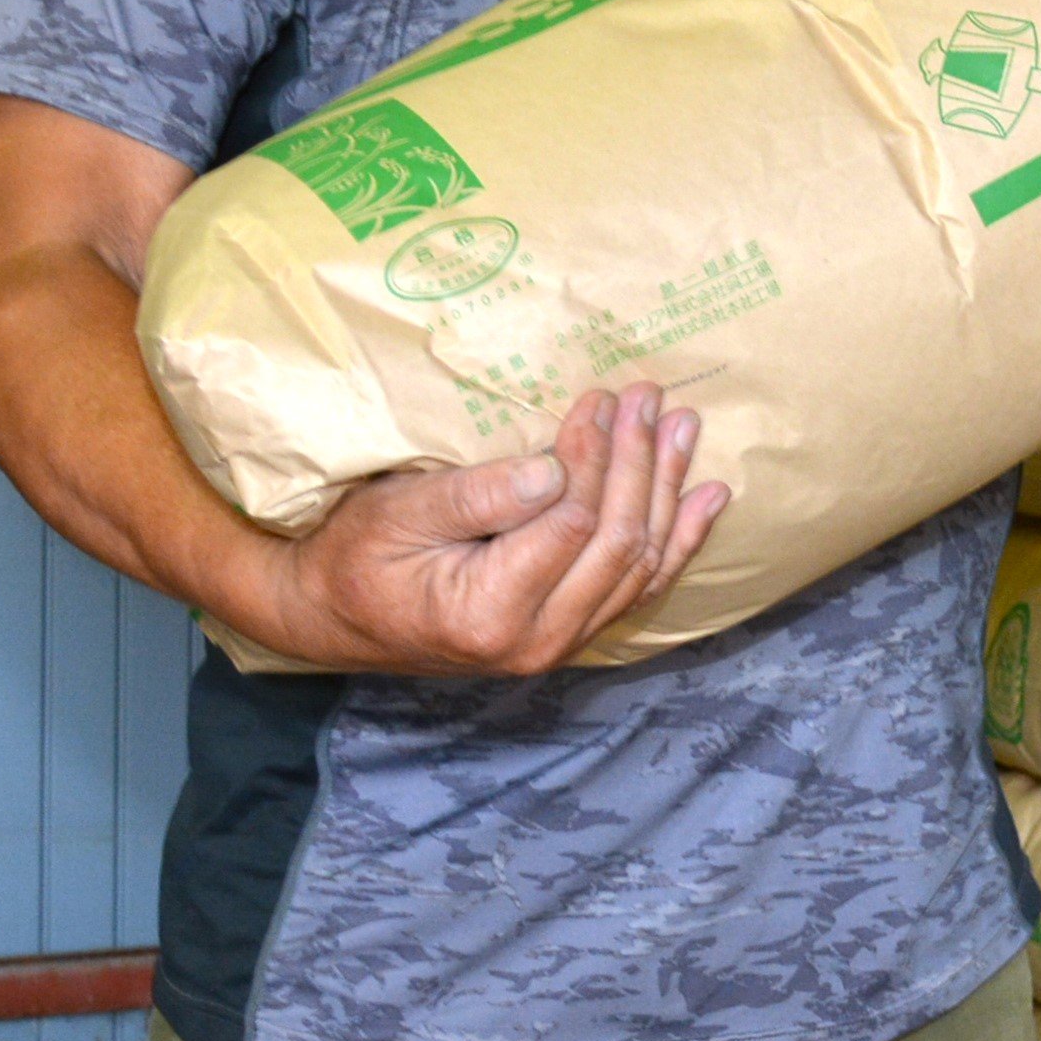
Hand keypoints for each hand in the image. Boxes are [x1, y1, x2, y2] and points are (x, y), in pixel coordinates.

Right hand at [245, 383, 731, 675]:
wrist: (333, 618)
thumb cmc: (354, 556)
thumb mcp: (397, 514)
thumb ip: (479, 496)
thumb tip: (556, 470)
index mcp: (491, 612)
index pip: (571, 523)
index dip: (594, 456)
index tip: (602, 397)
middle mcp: (537, 642)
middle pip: (616, 542)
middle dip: (638, 462)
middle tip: (649, 397)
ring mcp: (559, 644)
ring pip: (638, 563)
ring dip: (664, 490)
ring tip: (683, 426)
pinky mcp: (570, 633)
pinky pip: (638, 587)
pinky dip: (676, 540)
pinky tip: (707, 497)